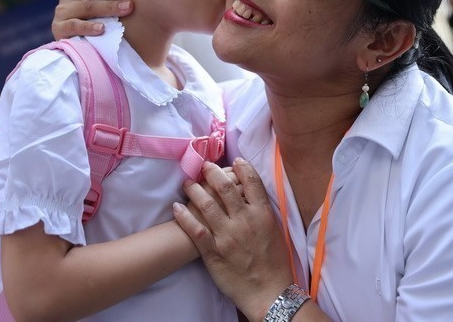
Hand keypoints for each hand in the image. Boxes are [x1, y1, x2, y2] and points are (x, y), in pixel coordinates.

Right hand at [52, 0, 136, 39]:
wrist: (68, 44)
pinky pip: (76, 26)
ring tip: (129, 7)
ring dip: (109, 6)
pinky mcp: (60, 28)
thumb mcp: (97, 0)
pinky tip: (103, 28)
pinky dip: (89, 27)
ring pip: (89, 6)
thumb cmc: (90, 19)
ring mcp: (64, 11)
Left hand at [173, 159, 292, 320]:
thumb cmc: (275, 262)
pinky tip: (177, 207)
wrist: (269, 291)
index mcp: (262, 214)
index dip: (241, 167)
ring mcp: (227, 236)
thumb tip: (252, 193)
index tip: (234, 161)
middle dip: (212, 172)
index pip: (251, 181)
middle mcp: (244, 221)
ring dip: (194, 189)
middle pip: (225, 187)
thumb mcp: (275, 230)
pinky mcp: (214, 252)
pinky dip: (184, 216)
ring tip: (188, 183)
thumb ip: (263, 210)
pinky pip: (195, 230)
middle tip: (204, 166)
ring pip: (207, 205)